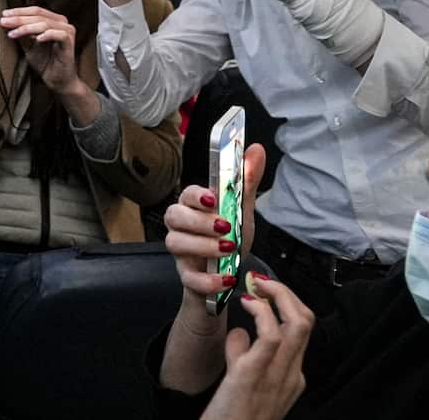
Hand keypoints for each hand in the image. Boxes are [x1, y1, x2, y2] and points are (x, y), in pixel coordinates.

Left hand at [0, 6, 80, 93]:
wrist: (57, 80)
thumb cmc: (45, 62)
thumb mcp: (28, 45)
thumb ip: (19, 33)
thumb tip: (5, 22)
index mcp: (53, 20)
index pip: (35, 10)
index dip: (19, 11)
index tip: (4, 15)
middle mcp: (61, 23)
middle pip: (38, 15)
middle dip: (19, 19)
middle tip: (4, 22)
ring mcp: (67, 31)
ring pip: (45, 24)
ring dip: (26, 28)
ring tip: (13, 33)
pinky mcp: (69, 42)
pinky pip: (58, 35)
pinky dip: (46, 35)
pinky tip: (36, 39)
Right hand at [163, 145, 265, 313]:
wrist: (228, 276)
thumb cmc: (230, 239)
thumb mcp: (242, 211)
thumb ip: (247, 182)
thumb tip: (256, 149)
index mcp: (194, 207)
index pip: (186, 194)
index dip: (196, 195)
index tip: (213, 199)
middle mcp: (182, 227)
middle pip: (173, 216)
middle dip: (198, 221)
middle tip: (225, 227)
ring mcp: (182, 252)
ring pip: (175, 243)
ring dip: (202, 246)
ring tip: (228, 249)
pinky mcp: (186, 276)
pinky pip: (188, 277)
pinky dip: (208, 279)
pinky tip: (226, 277)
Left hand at [199, 276, 312, 419]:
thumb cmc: (230, 414)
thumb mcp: (242, 382)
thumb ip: (243, 356)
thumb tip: (240, 332)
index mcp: (291, 378)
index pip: (302, 331)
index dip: (286, 304)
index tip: (264, 290)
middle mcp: (291, 376)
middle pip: (306, 322)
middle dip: (287, 293)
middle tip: (262, 281)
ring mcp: (276, 376)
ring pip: (297, 323)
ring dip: (278, 295)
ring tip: (257, 285)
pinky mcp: (252, 375)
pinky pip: (271, 336)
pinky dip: (261, 312)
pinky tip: (246, 303)